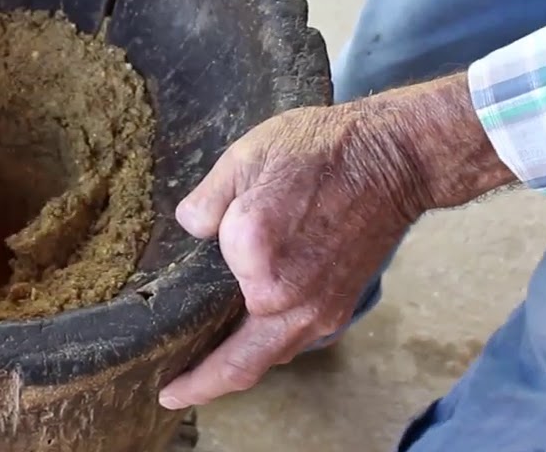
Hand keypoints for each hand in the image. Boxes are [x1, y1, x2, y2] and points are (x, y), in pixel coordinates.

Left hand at [159, 73, 511, 408]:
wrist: (392, 159)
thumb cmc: (322, 150)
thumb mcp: (247, 155)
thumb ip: (207, 199)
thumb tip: (190, 228)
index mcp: (253, 251)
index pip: (200, 287)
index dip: (177, 293)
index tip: (154, 314)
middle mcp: (283, 294)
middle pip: (234, 364)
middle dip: (199, 384)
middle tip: (170, 394)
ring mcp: (315, 309)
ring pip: (265, 361)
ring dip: (231, 376)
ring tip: (201, 380)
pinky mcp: (336, 309)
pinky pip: (291, 346)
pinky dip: (265, 353)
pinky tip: (247, 345)